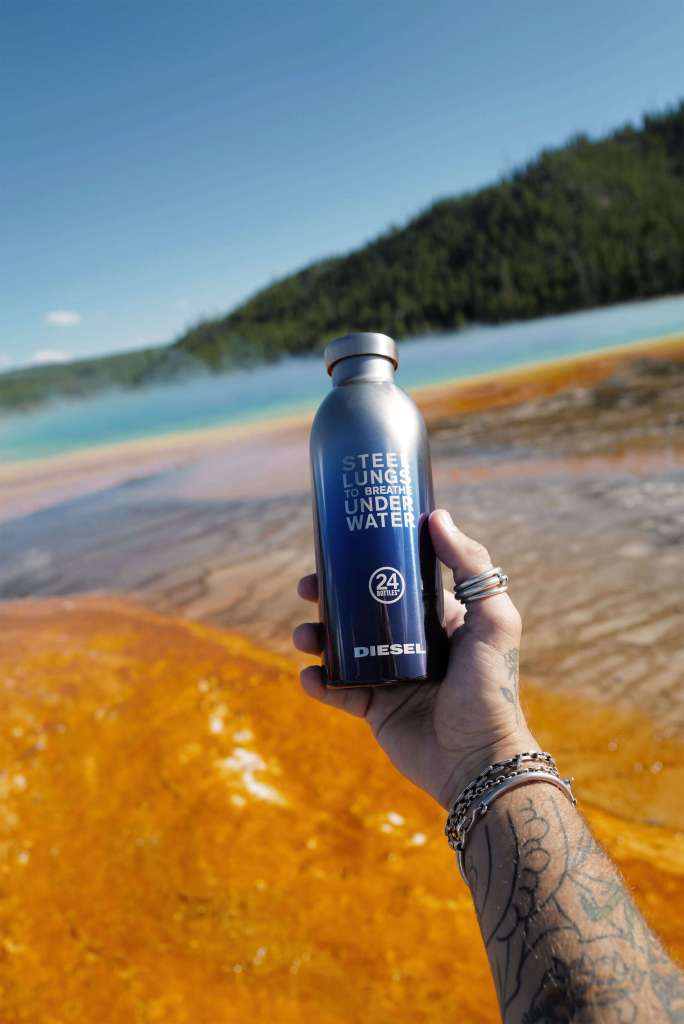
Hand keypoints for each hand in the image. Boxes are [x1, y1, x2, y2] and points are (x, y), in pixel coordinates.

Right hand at [293, 509, 538, 808]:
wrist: (478, 761)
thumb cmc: (491, 689)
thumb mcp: (493, 620)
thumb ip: (471, 567)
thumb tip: (437, 516)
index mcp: (438, 619)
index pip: (395, 580)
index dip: (365, 563)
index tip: (340, 547)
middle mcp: (410, 644)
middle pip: (359, 610)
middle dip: (328, 597)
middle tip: (307, 587)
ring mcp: (390, 677)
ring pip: (342, 648)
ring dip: (315, 637)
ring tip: (304, 636)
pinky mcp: (375, 711)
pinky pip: (338, 691)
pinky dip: (318, 682)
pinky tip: (309, 675)